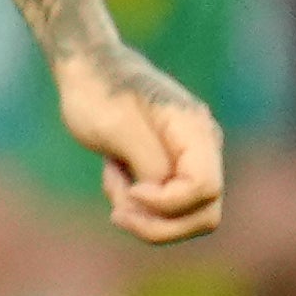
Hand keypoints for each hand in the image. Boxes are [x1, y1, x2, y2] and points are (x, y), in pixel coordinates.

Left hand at [56, 43, 224, 244]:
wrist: (90, 72)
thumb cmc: (97, 93)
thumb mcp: (114, 127)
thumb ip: (148, 162)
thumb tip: (165, 190)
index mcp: (194, 130)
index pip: (205, 188)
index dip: (166, 202)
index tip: (130, 190)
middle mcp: (205, 148)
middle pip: (205, 214)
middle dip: (156, 223)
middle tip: (116, 205)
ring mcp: (194, 160)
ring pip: (187, 218)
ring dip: (145, 215)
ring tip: (112, 178)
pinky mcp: (176, 169)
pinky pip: (168, 208)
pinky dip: (138, 204)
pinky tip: (114, 173)